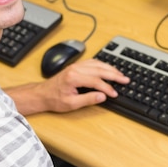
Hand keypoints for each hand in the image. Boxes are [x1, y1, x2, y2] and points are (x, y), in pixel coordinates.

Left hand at [7, 59, 128, 114]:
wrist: (42, 94)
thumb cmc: (54, 99)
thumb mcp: (71, 104)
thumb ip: (88, 99)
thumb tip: (102, 96)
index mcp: (74, 77)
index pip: (96, 81)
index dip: (107, 87)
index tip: (115, 93)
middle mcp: (75, 69)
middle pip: (99, 69)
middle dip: (114, 74)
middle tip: (125, 79)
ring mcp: (76, 66)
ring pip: (97, 63)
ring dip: (110, 68)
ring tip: (120, 74)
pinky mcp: (76, 66)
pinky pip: (92, 62)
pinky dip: (102, 64)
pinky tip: (108, 68)